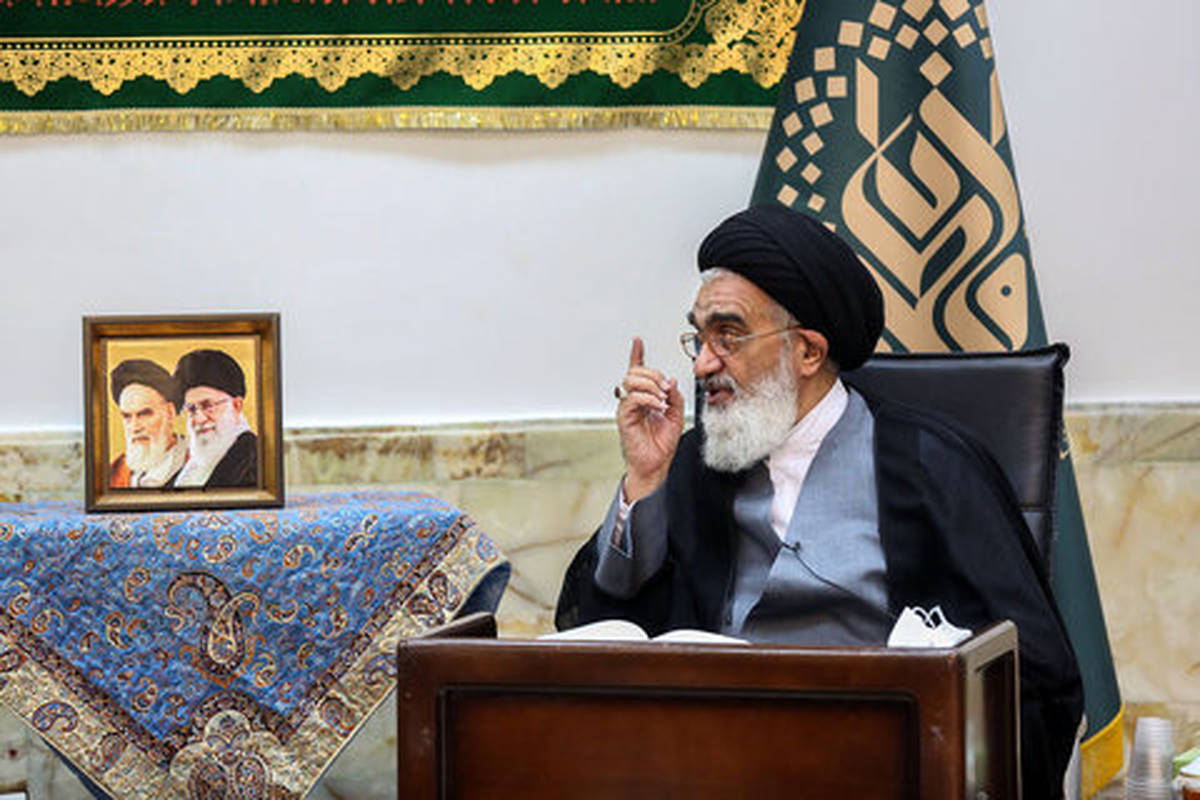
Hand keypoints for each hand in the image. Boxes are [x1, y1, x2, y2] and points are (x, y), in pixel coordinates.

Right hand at [616, 337, 683, 501]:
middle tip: (666, 387)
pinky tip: (657, 406)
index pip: (638, 371)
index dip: (636, 354)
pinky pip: (633, 398)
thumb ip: (675, 397)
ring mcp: (627, 407)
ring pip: (631, 381)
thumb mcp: (676, 415)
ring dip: (651, 385)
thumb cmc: (662, 443)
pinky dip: (648, 399)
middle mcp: (633, 400)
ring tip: (662, 399)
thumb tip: (671, 382)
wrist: (656, 465)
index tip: (637, 341)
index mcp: (645, 397)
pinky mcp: (624, 417)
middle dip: (653, 374)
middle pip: (635, 372)